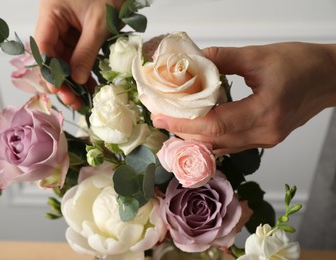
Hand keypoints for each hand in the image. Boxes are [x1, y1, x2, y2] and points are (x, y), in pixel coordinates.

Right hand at [34, 0, 123, 108]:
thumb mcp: (98, 25)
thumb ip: (86, 53)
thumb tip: (78, 80)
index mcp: (51, 13)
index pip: (42, 47)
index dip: (49, 71)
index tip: (58, 91)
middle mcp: (53, 20)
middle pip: (52, 56)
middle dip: (62, 80)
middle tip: (73, 101)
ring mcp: (65, 26)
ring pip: (64, 57)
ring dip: (73, 78)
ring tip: (83, 99)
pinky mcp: (78, 30)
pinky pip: (76, 53)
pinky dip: (82, 68)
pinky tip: (89, 85)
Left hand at [152, 42, 335, 154]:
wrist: (329, 78)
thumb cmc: (303, 64)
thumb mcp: (259, 56)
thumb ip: (223, 59)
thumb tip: (195, 61)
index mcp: (266, 111)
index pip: (215, 125)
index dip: (184, 123)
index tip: (161, 117)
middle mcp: (265, 132)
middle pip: (215, 140)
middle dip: (184, 132)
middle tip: (161, 119)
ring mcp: (266, 139)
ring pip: (222, 146)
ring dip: (196, 137)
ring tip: (174, 123)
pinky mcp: (265, 138)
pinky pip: (232, 144)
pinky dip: (211, 137)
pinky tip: (197, 128)